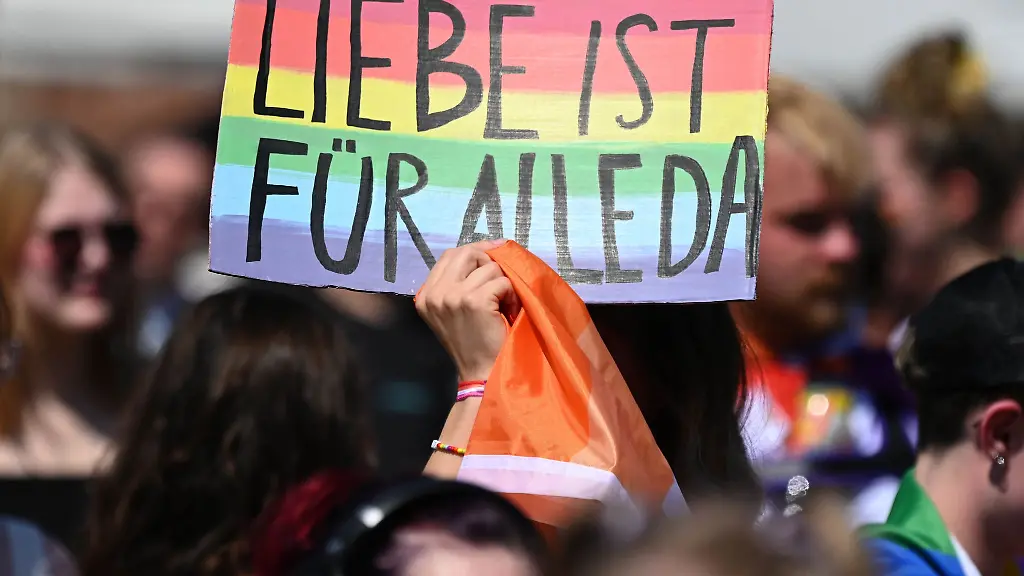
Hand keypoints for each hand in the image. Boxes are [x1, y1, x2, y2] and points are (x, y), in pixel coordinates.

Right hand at [416, 239, 518, 381]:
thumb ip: (456, 284)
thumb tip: (482, 252)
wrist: (480, 372)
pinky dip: (510, 294)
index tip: (495, 253)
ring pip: (489, 268)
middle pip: (467, 253)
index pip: (450, 255)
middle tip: (500, 281)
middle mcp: (435, 293)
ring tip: (504, 304)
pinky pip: (501, 282)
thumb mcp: (452, 311)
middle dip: (489, 262)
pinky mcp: (474, 301)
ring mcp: (452, 296)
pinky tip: (508, 310)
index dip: (475, 251)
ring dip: (503, 283)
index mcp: (426, 294)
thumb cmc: (472, 343)